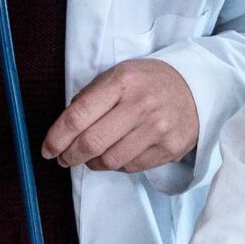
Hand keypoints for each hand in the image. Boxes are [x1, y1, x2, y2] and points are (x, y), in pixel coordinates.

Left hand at [41, 58, 197, 172]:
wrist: (196, 87)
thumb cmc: (148, 82)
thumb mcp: (118, 75)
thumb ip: (90, 98)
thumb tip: (63, 130)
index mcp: (122, 82)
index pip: (78, 115)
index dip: (57, 137)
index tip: (48, 149)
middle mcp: (140, 105)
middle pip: (92, 142)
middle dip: (70, 156)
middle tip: (64, 159)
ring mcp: (158, 128)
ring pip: (110, 160)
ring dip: (93, 163)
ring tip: (91, 157)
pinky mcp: (170, 148)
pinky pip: (131, 167)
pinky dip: (117, 165)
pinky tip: (117, 154)